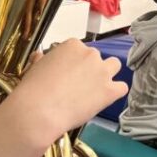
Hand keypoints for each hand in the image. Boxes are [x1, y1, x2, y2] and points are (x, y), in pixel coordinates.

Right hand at [13, 39, 127, 144]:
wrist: (40, 111)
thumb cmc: (34, 90)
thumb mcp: (35, 67)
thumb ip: (42, 60)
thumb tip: (40, 57)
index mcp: (72, 46)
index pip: (80, 50)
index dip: (75, 63)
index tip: (69, 73)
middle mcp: (90, 54)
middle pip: (96, 58)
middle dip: (89, 69)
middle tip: (79, 84)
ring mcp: (102, 72)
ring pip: (114, 66)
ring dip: (107, 75)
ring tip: (95, 88)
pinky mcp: (110, 90)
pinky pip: (122, 87)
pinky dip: (115, 93)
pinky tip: (104, 99)